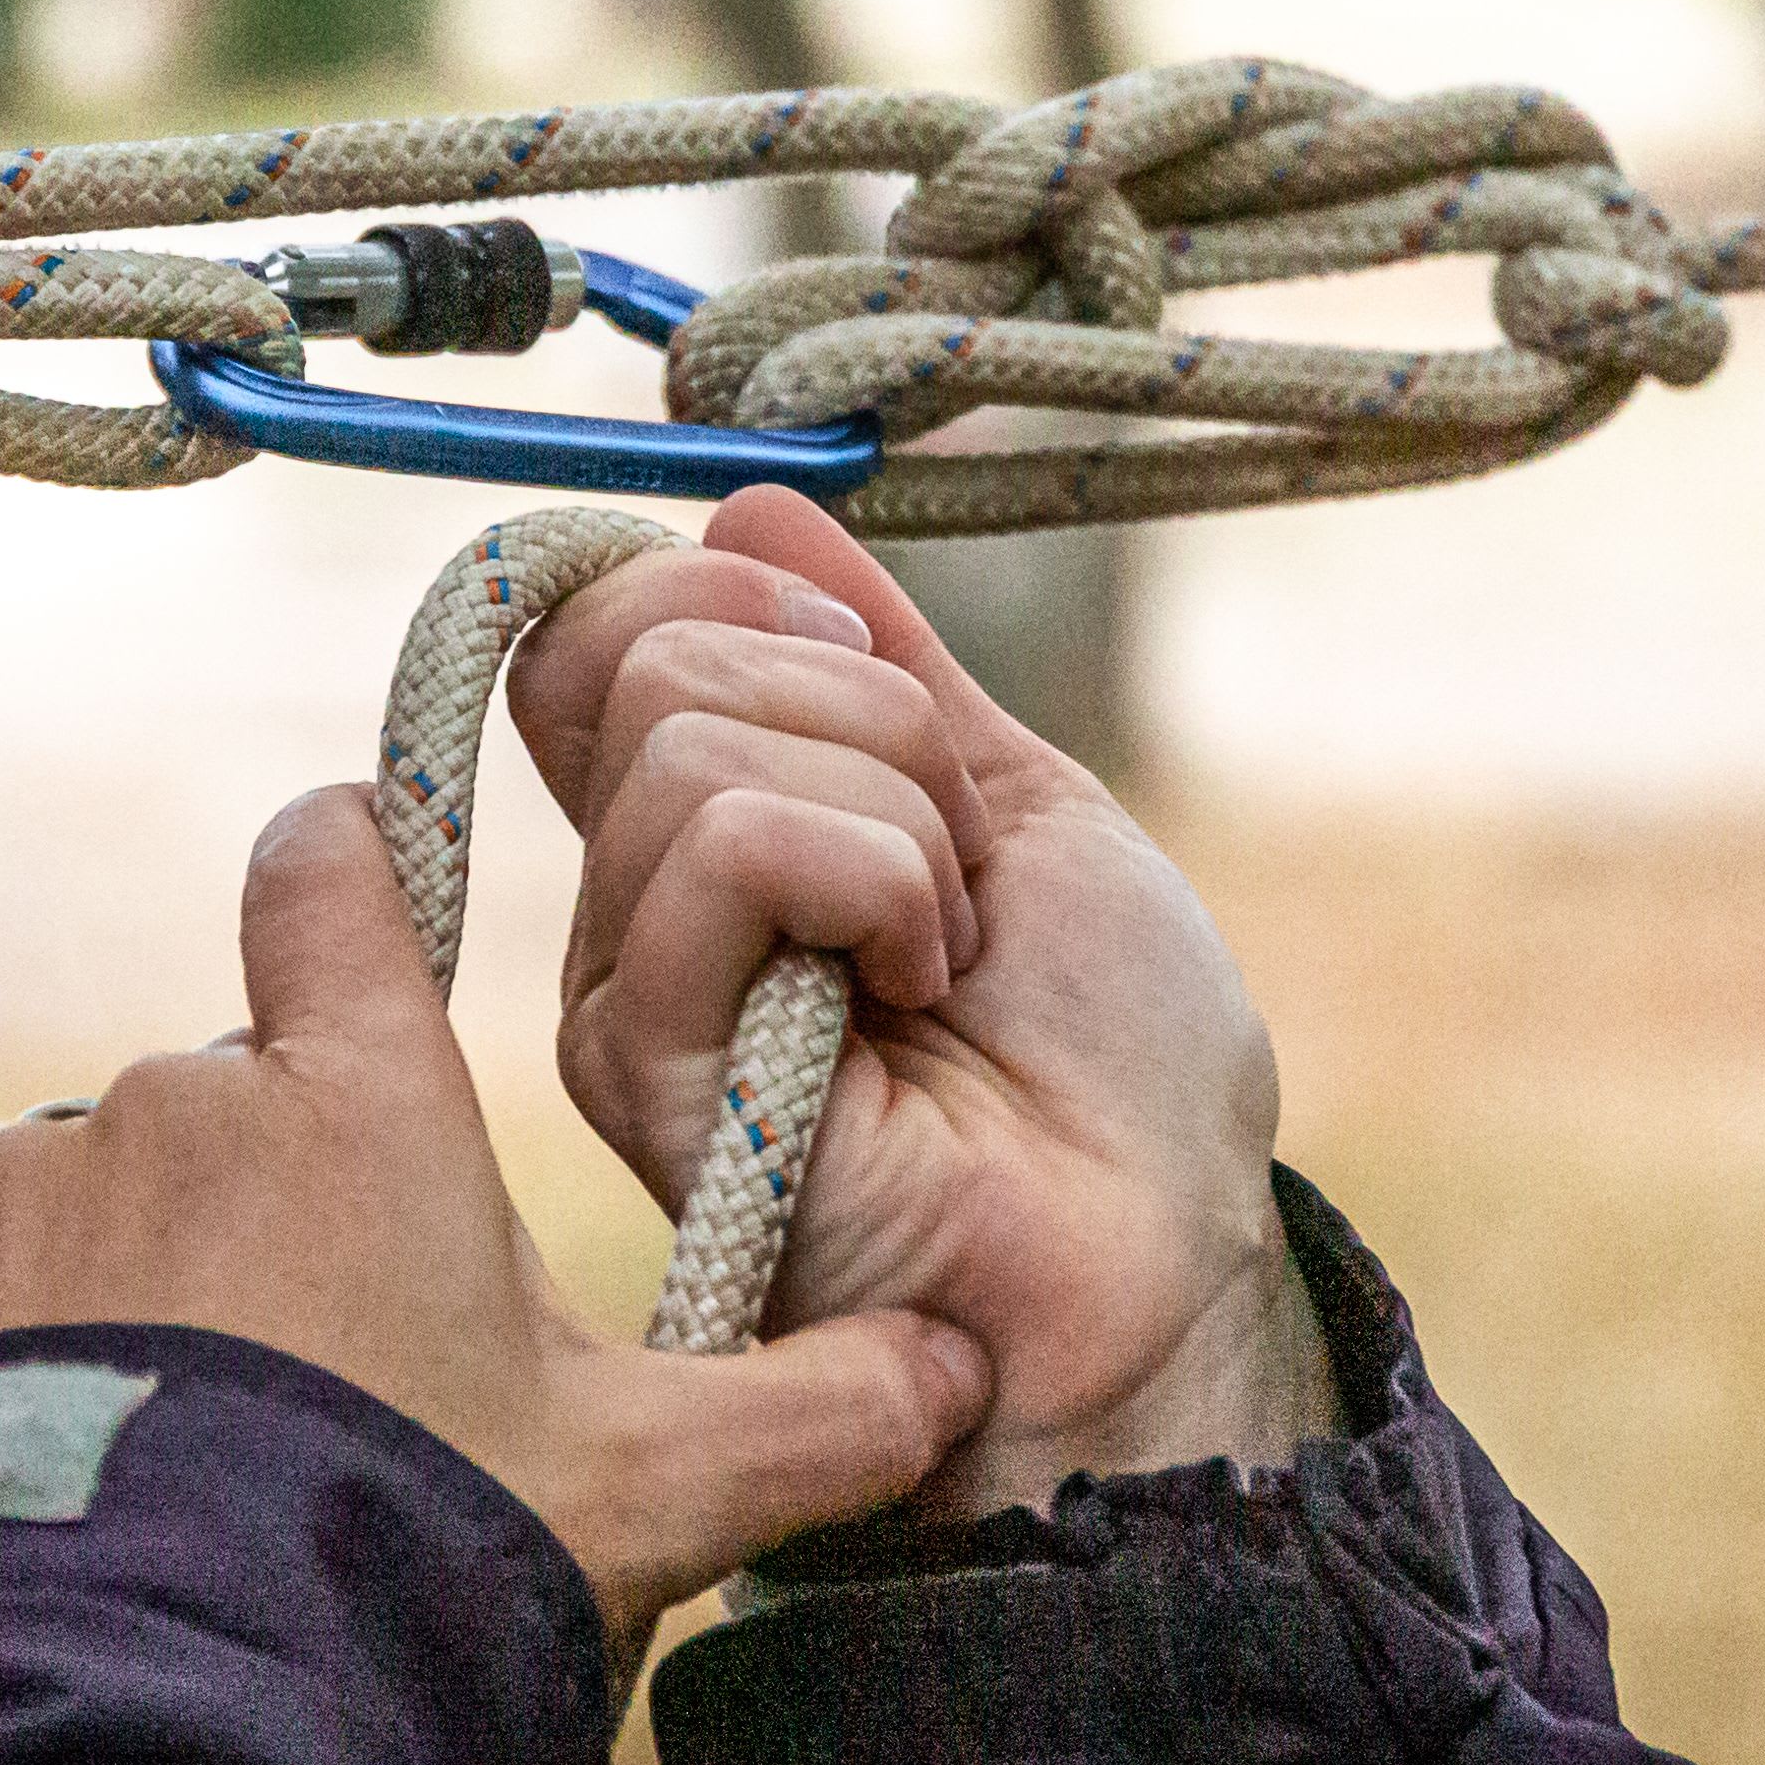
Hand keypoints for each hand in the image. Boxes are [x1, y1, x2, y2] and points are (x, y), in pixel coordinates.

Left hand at [0, 788, 990, 1665]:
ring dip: (110, 1296)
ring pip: (77, 1202)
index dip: (344, 871)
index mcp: (358, 1098)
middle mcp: (178, 1098)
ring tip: (164, 1469)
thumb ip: (812, 1418)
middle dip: (252, 1219)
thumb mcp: (649, 1491)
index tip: (352, 900)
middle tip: (303, 1392)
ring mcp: (16, 1182)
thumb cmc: (417, 1559)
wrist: (161, 1715)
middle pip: (222, 1105)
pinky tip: (31, 1473)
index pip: (334, 872)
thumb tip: (965, 1375)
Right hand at [510, 487, 1329, 1521]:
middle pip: (645, 651)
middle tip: (953, 867)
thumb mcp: (1020, 798)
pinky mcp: (643, 1062)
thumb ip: (884, 662)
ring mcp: (629, 981)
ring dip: (892, 813)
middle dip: (868, 713)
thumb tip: (745, 506)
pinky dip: (872, 874)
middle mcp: (637, 903)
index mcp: (708, 833)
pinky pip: (719, 844)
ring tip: (941, 951)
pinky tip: (912, 993)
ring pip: (686, 738)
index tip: (884, 687)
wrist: (1161, 1258)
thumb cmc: (1117, 1073)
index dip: (738, 596)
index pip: (604, 625)